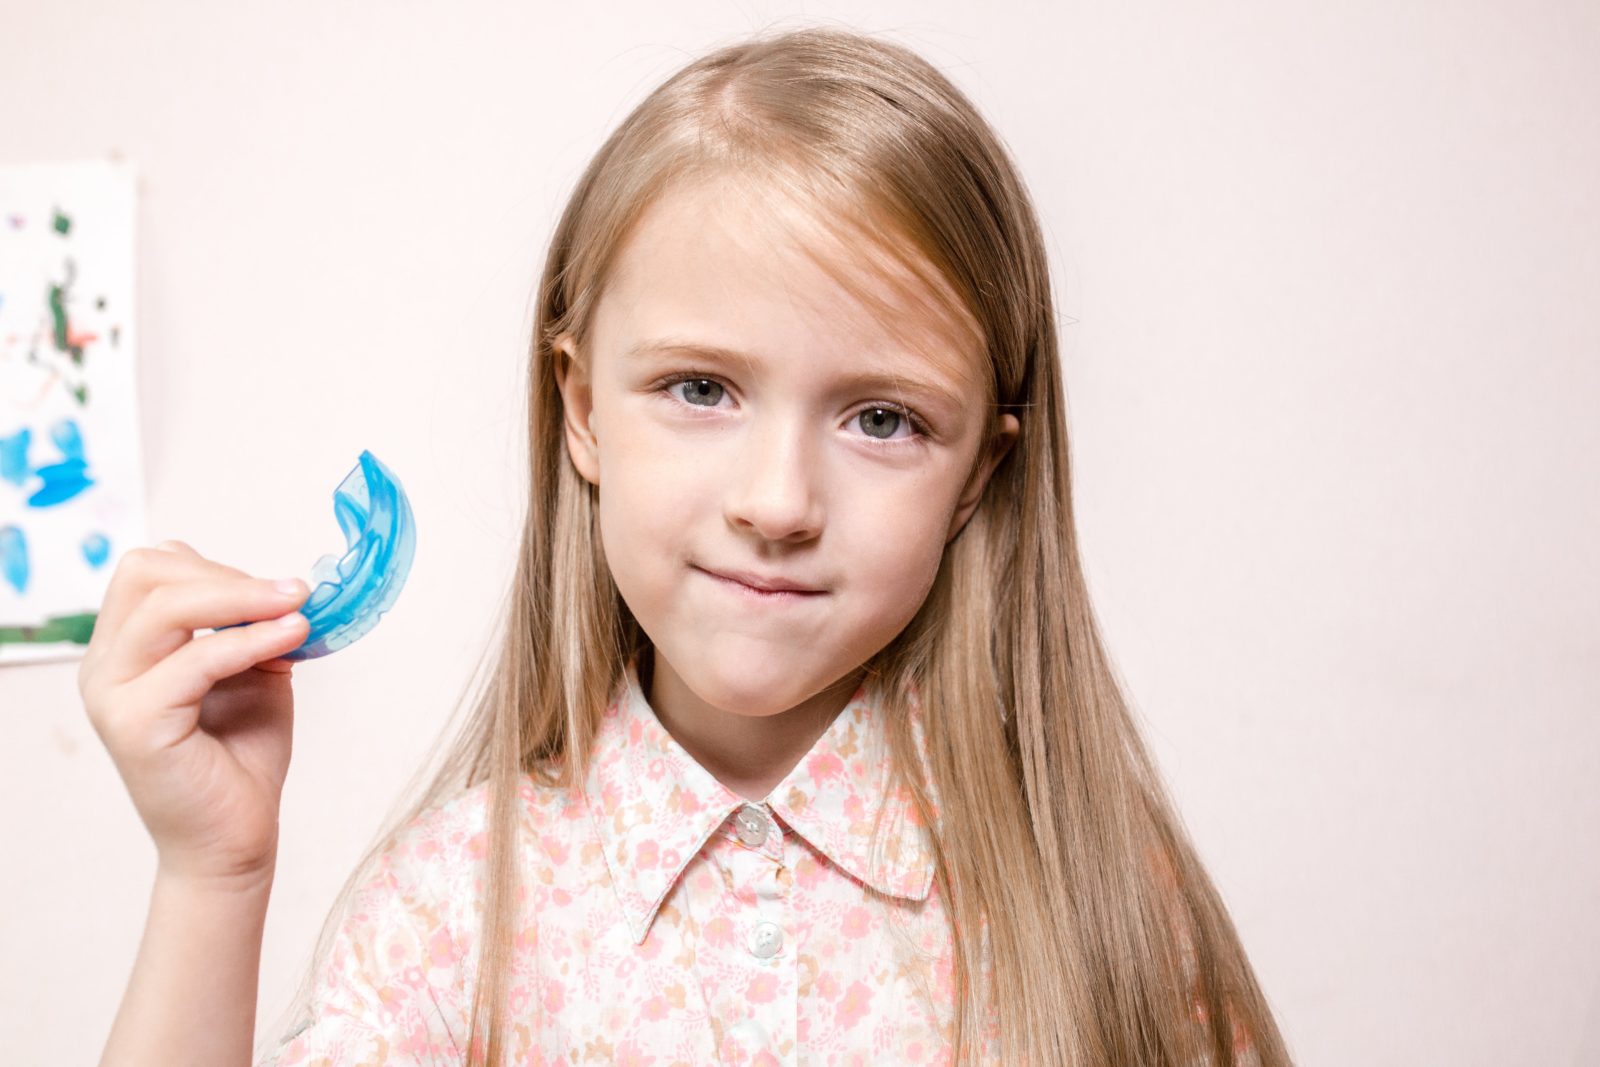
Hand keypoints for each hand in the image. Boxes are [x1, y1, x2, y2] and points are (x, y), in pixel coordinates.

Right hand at [79, 540, 311, 887]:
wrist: (234, 837)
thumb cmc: (242, 757)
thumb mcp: (255, 672)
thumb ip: (255, 627)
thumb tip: (287, 588)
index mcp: (125, 648)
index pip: (151, 570)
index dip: (218, 568)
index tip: (278, 589)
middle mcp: (105, 666)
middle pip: (146, 573)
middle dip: (225, 573)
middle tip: (291, 593)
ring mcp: (112, 694)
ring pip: (165, 607)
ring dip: (241, 597)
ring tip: (298, 606)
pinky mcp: (134, 723)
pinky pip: (194, 660)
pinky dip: (249, 640)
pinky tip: (292, 636)